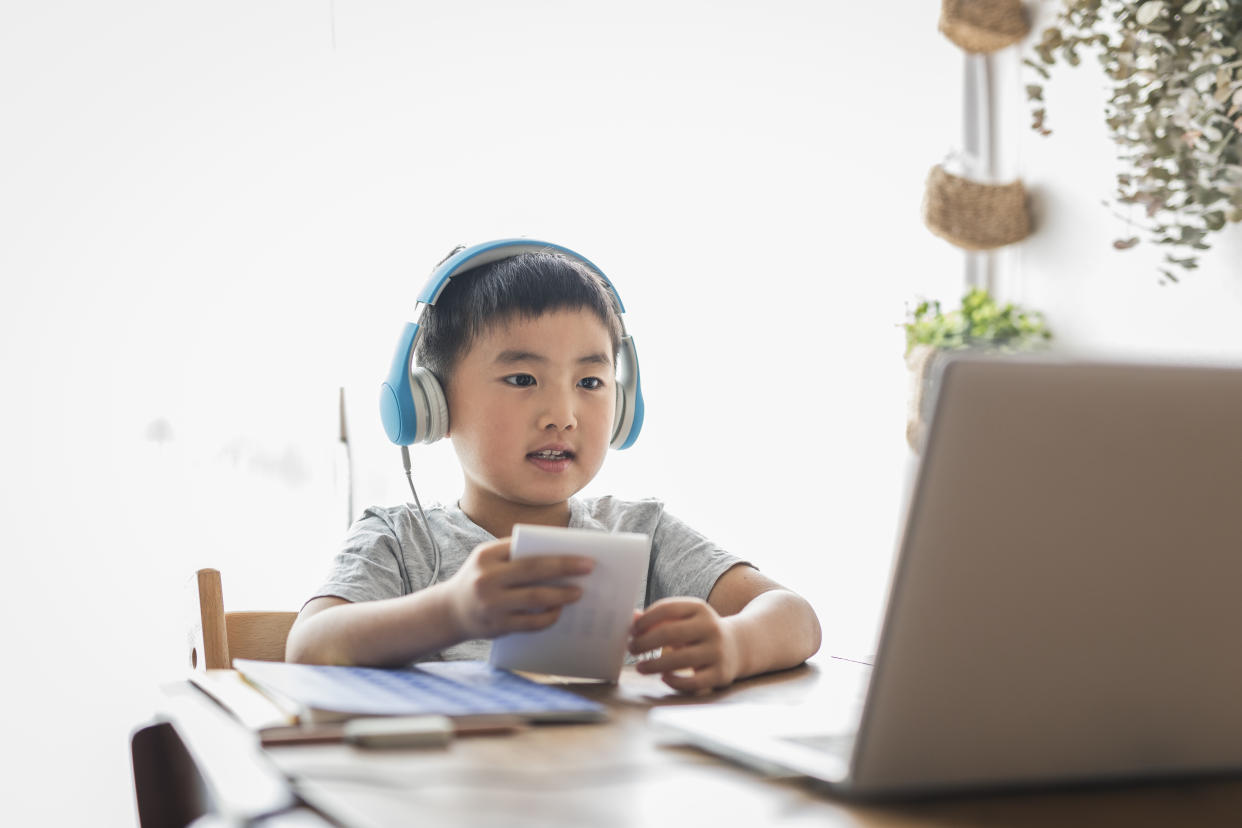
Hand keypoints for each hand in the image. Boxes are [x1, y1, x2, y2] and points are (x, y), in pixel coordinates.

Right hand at [445, 538, 593, 639]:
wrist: (450, 612)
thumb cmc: (479, 579)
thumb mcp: (488, 560)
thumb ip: (515, 555)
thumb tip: (560, 555)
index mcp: (486, 555)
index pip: (526, 550)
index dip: (557, 553)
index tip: (583, 555)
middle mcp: (486, 578)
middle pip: (533, 571)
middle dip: (565, 568)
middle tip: (589, 568)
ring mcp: (491, 604)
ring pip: (535, 598)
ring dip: (561, 595)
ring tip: (578, 592)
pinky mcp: (497, 626)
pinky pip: (531, 622)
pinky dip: (548, 616)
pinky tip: (559, 610)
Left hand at [628, 598, 741, 693]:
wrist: (738, 646)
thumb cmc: (699, 632)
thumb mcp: (684, 619)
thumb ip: (658, 618)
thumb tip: (631, 617)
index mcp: (699, 608)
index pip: (667, 608)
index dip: (645, 620)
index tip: (632, 630)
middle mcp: (710, 627)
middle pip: (670, 633)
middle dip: (645, 642)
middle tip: (632, 648)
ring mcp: (717, 651)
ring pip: (679, 660)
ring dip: (654, 665)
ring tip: (641, 667)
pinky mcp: (720, 674)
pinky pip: (693, 682)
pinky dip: (675, 681)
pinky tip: (663, 678)